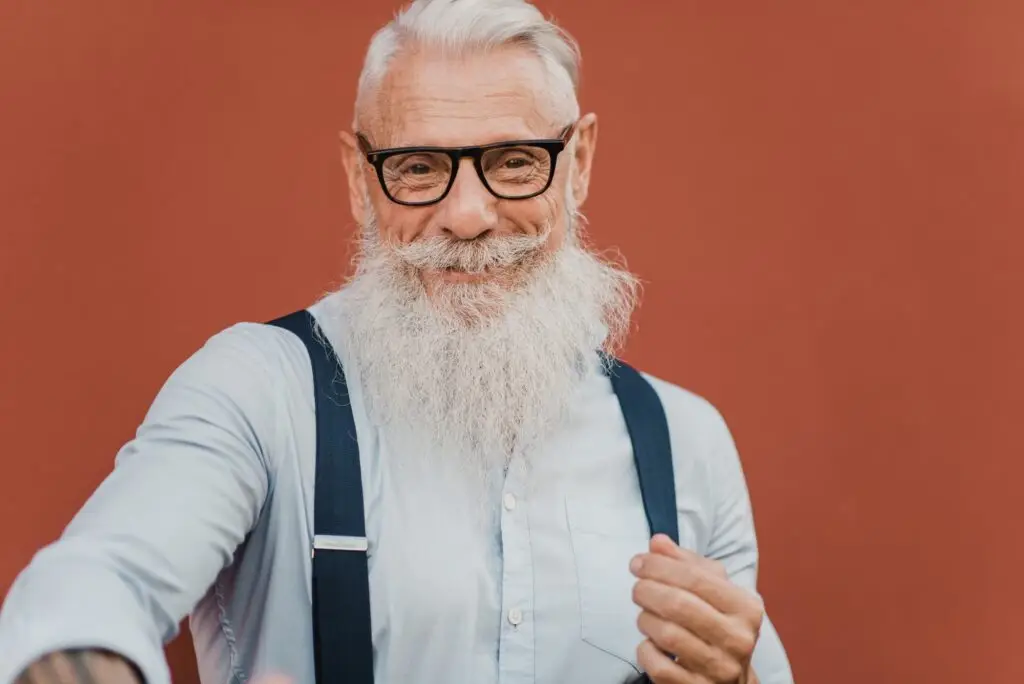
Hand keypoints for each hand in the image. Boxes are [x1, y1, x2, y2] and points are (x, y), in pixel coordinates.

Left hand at [629, 535, 762, 683]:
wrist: (731, 680)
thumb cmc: (718, 625)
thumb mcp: (713, 591)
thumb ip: (686, 563)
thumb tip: (658, 543)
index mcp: (746, 608)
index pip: (696, 578)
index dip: (660, 566)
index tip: (638, 562)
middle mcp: (738, 639)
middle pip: (678, 604)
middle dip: (647, 590)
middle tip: (638, 588)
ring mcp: (719, 669)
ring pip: (667, 635)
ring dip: (646, 619)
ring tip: (646, 615)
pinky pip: (658, 665)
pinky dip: (646, 650)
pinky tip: (651, 643)